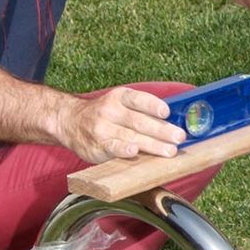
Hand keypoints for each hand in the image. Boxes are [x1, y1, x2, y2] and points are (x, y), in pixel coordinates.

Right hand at [57, 88, 186, 162]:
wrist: (70, 121)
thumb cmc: (105, 116)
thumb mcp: (120, 105)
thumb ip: (142, 112)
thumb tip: (175, 124)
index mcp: (120, 97)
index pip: (139, 99)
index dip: (153, 106)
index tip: (167, 113)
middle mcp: (111, 110)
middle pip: (139, 121)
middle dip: (162, 130)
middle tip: (179, 137)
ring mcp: (103, 128)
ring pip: (131, 137)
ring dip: (152, 145)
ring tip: (169, 151)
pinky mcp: (97, 145)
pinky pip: (112, 147)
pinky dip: (123, 150)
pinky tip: (134, 152)